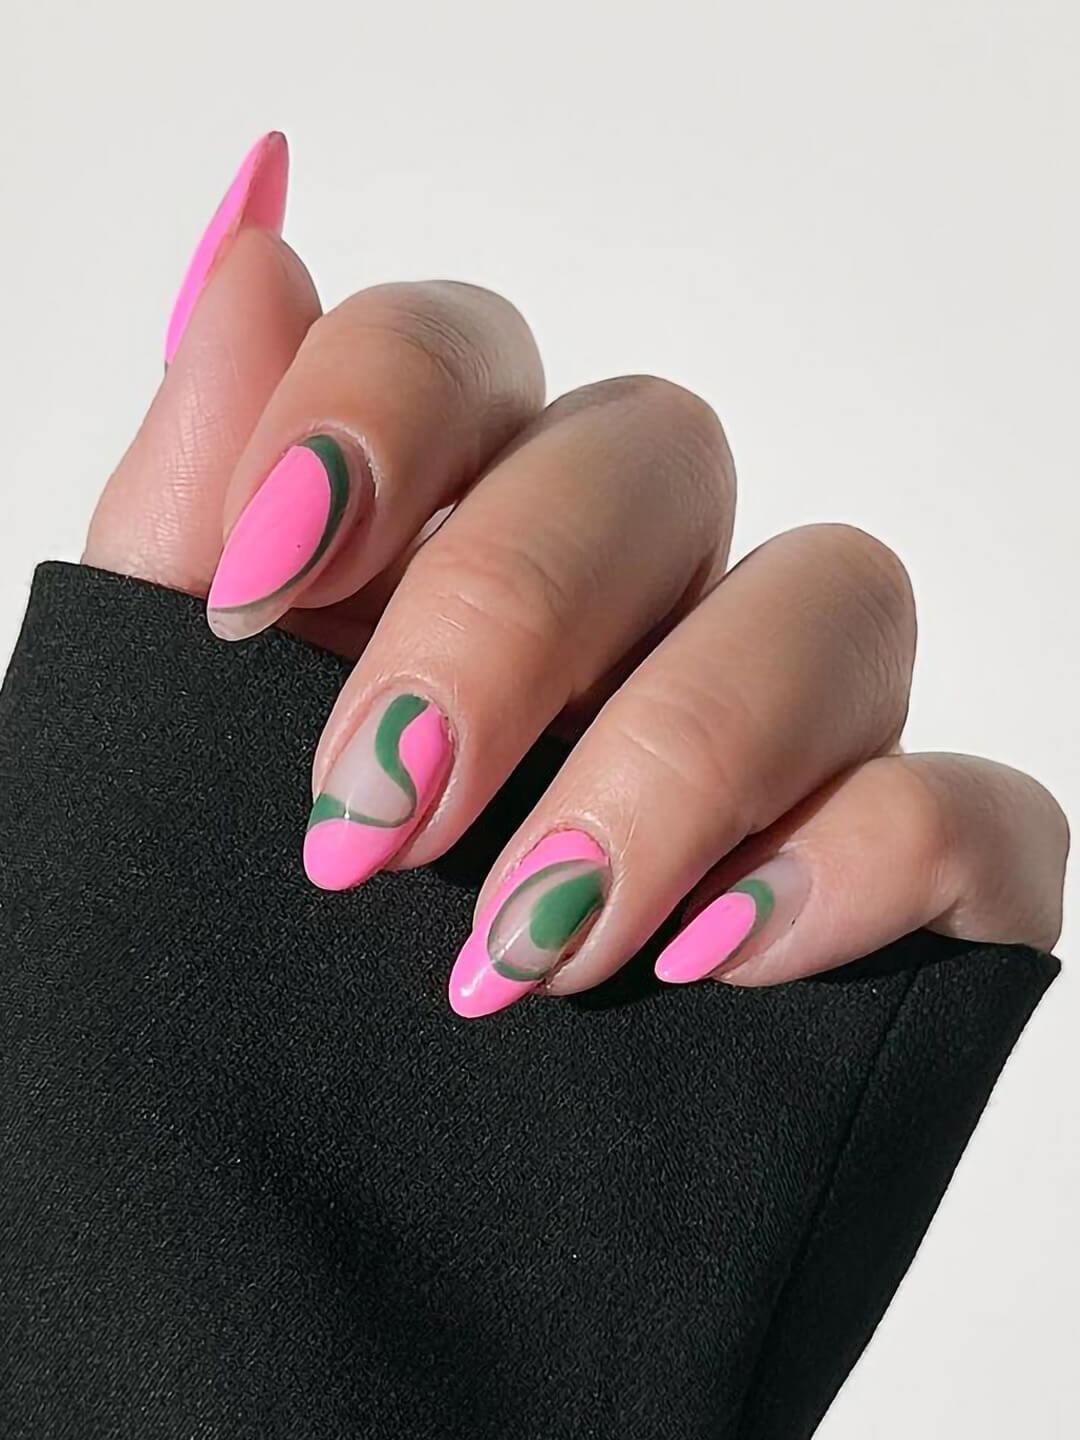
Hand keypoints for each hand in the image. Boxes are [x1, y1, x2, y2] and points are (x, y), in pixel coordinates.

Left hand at [86, 134, 1068, 1017]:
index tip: (248, 593)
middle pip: (659, 450)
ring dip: (675, 758)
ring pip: (839, 593)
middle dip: (509, 619)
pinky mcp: (908, 879)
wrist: (330, 1250)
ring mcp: (790, 731)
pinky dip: (854, 864)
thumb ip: (202, 497)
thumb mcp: (162, 741)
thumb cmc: (239, 973)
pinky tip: (717, 965)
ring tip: (530, 946)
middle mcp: (641, 600)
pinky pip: (968, 802)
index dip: (371, 418)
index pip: (465, 349)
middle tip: (377, 825)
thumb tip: (249, 237)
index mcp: (452, 539)